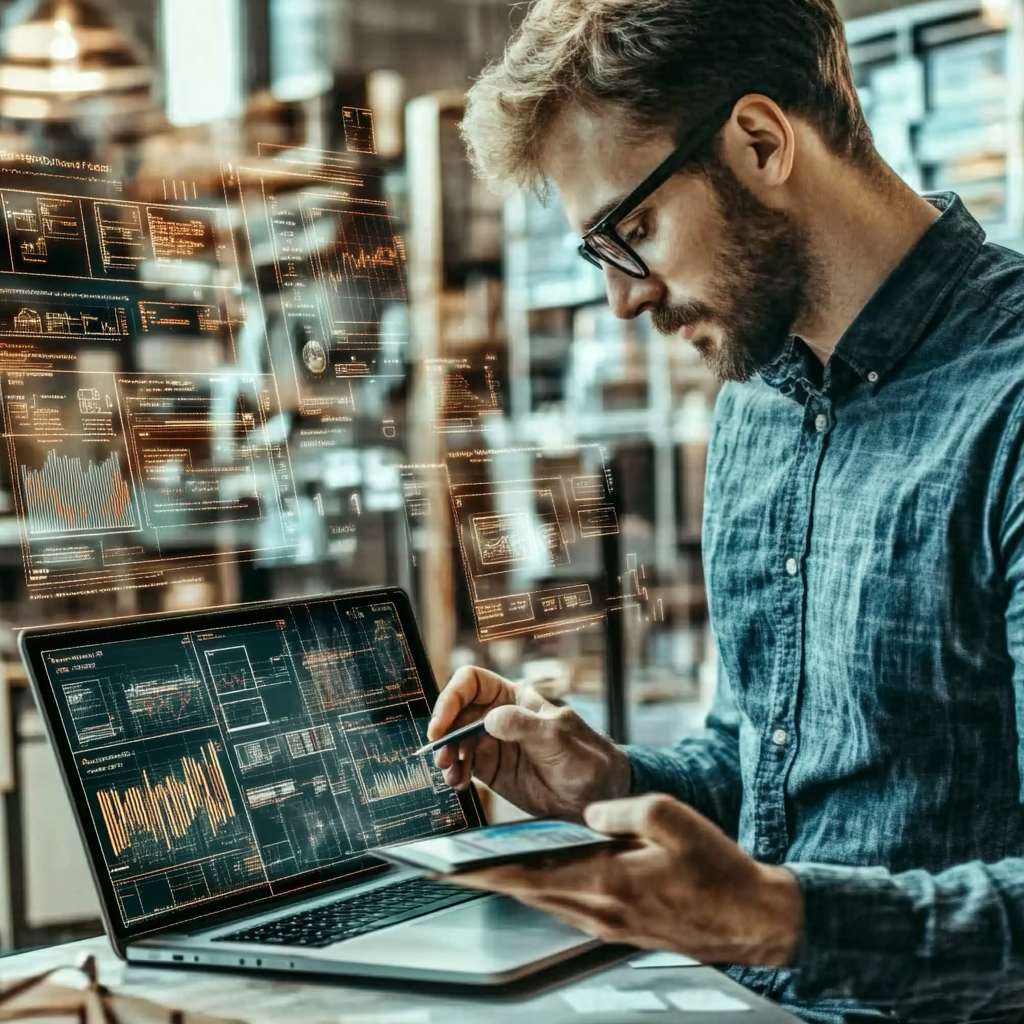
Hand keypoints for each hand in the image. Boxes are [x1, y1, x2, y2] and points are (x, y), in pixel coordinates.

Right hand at [428, 666, 629, 819]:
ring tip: (453, 777)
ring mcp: (493, 743)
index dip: (452, 698)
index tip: (441, 725)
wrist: (596, 797)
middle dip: (445, 733)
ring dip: (448, 757)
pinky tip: (459, 785)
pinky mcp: (492, 769)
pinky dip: (455, 773)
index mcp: (515, 698)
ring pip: (456, 741)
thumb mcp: (558, 738)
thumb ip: (524, 726)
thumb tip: (490, 718)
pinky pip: (463, 765)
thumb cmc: (586, 759)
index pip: (472, 683)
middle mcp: (499, 716)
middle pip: (457, 713)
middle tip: (442, 757)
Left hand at [449, 794, 803, 965]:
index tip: (451, 865)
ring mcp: (608, 924)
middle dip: (488, 878)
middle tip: (453, 864)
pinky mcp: (619, 928)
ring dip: (514, 885)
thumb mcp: (672, 820)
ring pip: (546, 902)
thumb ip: (624, 810)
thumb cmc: (718, 871)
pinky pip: (568, 907)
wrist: (751, 919)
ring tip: (486, 865)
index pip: (528, 876)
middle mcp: (599, 909)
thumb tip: (590, 813)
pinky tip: (542, 877)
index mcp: (606, 881)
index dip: (485, 870)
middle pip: (527, 892)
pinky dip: (545, 891)